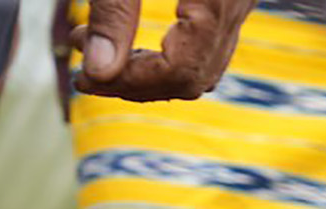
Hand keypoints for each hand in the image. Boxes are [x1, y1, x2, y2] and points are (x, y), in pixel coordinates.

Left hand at [68, 0, 257, 100]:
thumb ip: (113, 13)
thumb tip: (99, 72)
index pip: (180, 69)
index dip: (131, 82)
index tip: (85, 77)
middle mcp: (238, 5)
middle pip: (196, 77)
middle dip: (138, 84)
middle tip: (87, 73)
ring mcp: (240, 3)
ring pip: (207, 67)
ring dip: (154, 74)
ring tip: (103, 57)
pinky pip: (211, 47)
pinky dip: (172, 58)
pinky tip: (135, 46)